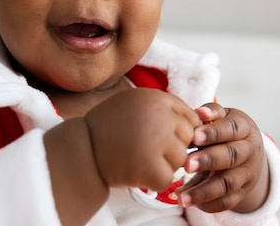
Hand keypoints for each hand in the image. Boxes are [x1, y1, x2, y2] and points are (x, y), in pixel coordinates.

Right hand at [85, 88, 200, 191]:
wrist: (80, 149)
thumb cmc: (107, 126)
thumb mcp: (134, 102)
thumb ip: (163, 107)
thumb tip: (199, 119)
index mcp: (157, 98)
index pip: (190, 116)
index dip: (180, 131)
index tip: (163, 138)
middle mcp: (160, 116)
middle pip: (189, 137)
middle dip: (173, 147)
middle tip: (149, 150)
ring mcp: (156, 141)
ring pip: (181, 159)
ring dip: (165, 165)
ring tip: (141, 160)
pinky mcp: (149, 166)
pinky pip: (168, 179)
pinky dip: (155, 181)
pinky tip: (138, 173)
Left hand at [176, 103, 268, 212]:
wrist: (249, 149)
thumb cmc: (227, 129)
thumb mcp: (223, 116)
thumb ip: (211, 113)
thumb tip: (199, 113)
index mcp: (244, 128)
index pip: (231, 128)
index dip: (214, 133)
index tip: (195, 137)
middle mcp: (250, 150)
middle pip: (232, 156)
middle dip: (209, 161)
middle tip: (187, 165)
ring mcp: (247, 173)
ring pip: (228, 183)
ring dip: (204, 191)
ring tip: (181, 196)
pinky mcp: (243, 192)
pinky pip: (227, 201)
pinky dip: (209, 204)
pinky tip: (191, 203)